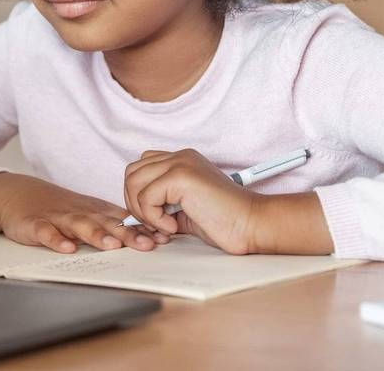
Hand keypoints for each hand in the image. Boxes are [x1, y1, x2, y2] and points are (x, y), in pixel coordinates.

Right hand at [0, 172, 170, 252]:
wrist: (18, 194)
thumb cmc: (59, 208)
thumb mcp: (89, 213)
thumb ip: (115, 224)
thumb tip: (151, 236)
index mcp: (95, 211)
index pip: (123, 220)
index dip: (144, 229)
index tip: (165, 238)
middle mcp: (80, 213)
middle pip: (106, 223)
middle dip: (128, 234)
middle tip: (148, 244)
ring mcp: (57, 218)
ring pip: (80, 226)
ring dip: (96, 235)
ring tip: (112, 245)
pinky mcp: (35, 224)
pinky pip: (46, 232)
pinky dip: (56, 239)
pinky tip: (67, 248)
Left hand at [123, 149, 262, 253]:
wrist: (251, 223)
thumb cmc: (224, 221)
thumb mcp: (184, 209)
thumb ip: (161, 203)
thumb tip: (133, 214)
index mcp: (182, 160)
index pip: (141, 168)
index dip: (139, 195)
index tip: (154, 220)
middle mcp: (180, 156)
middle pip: (132, 172)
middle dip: (135, 203)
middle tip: (155, 224)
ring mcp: (180, 162)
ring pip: (133, 182)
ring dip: (143, 211)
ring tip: (164, 225)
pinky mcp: (181, 176)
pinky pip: (146, 196)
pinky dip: (153, 217)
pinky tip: (173, 226)